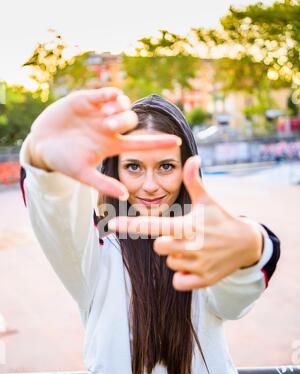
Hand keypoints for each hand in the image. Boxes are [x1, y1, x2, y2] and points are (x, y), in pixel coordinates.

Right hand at [28, 87, 180, 199]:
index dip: (159, 143)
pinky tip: (103, 99)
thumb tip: (124, 196)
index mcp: (112, 145)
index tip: (178, 142)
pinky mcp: (87, 99)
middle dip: (123, 121)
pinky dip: (109, 95)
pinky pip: (106, 93)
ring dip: (117, 109)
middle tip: (105, 127)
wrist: (42, 144)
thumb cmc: (63, 161)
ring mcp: (99, 113)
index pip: (141, 144)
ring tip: (101, 117)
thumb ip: (102, 184)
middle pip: (131, 121)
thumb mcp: (82, 174)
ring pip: (122, 105)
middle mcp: (110, 128)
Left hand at [108, 156, 262, 289]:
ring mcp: (198, 264)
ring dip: (178, 258)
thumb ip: (194, 181)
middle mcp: (192, 245)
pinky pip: (179, 282)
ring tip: (195, 250)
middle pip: (159, 247)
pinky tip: (195, 267)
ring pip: (171, 264)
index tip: (112, 224)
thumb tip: (192, 157)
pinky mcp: (204, 280)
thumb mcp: (207, 200)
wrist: (247, 244)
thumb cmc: (221, 219)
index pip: (154, 226)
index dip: (131, 225)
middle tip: (184, 237)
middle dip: (166, 243)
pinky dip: (183, 277)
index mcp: (188, 225)